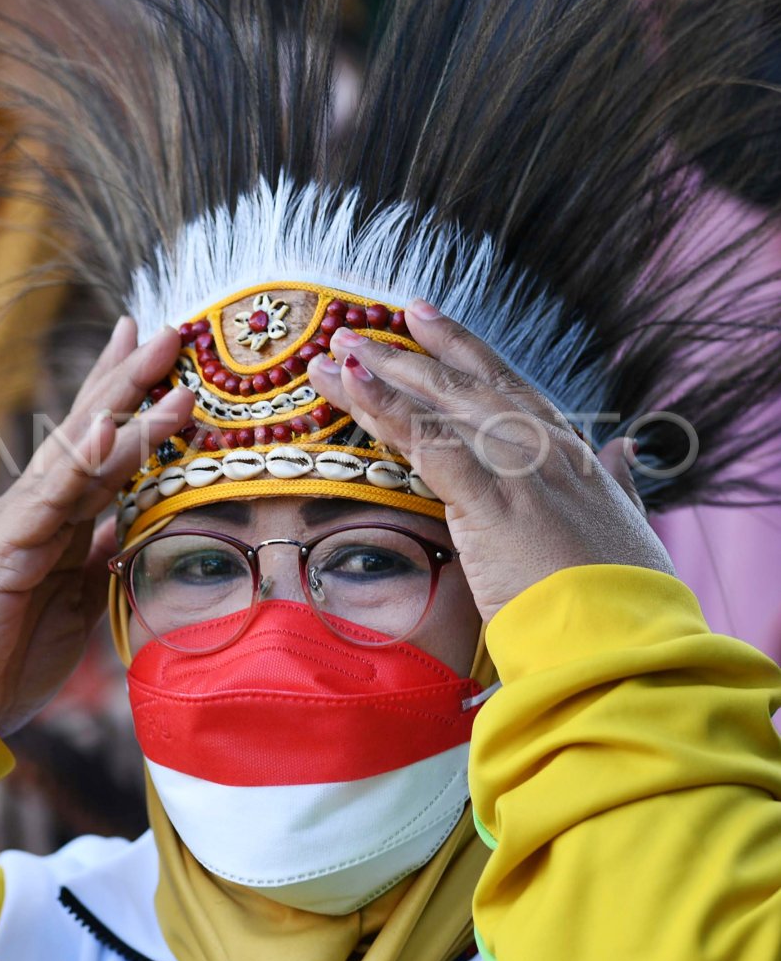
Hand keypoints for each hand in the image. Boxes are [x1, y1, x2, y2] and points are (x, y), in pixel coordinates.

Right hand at [0, 319, 193, 735]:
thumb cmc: (4, 654)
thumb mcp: (72, 600)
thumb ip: (96, 557)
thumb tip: (127, 527)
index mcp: (57, 518)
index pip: (100, 444)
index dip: (127, 396)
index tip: (156, 352)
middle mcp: (41, 505)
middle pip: (93, 427)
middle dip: (131, 376)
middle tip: (170, 328)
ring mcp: (25, 518)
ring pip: (83, 447)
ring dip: (125, 401)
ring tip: (161, 357)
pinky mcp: (12, 542)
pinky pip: (54, 493)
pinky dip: (84, 456)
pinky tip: (110, 423)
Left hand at [308, 299, 672, 622]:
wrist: (623, 641)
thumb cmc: (624, 596)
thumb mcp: (627, 524)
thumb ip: (620, 482)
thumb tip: (625, 448)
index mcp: (570, 451)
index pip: (505, 384)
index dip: (461, 348)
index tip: (423, 319)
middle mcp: (542, 446)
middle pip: (462, 384)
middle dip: (405, 355)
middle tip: (356, 333)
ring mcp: (517, 470)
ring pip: (438, 406)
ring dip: (381, 376)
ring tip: (335, 356)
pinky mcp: (491, 502)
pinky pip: (428, 445)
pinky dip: (387, 412)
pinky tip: (352, 387)